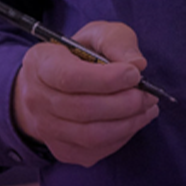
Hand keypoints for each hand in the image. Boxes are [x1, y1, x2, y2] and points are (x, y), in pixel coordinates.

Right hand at [11, 20, 158, 166]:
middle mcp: (36, 99)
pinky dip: (121, 138)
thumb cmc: (79, 54)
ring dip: (127, 123)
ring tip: (148, 108)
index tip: (135, 74)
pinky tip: (134, 121)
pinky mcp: (61, 150)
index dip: (106, 79)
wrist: (54, 83)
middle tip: (149, 94)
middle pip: (83, 109)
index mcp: (41, 64)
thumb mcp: (97, 34)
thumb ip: (117, 42)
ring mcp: (46, 129)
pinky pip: (94, 151)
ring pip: (90, 135)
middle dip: (124, 103)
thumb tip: (138, 65)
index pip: (70, 77)